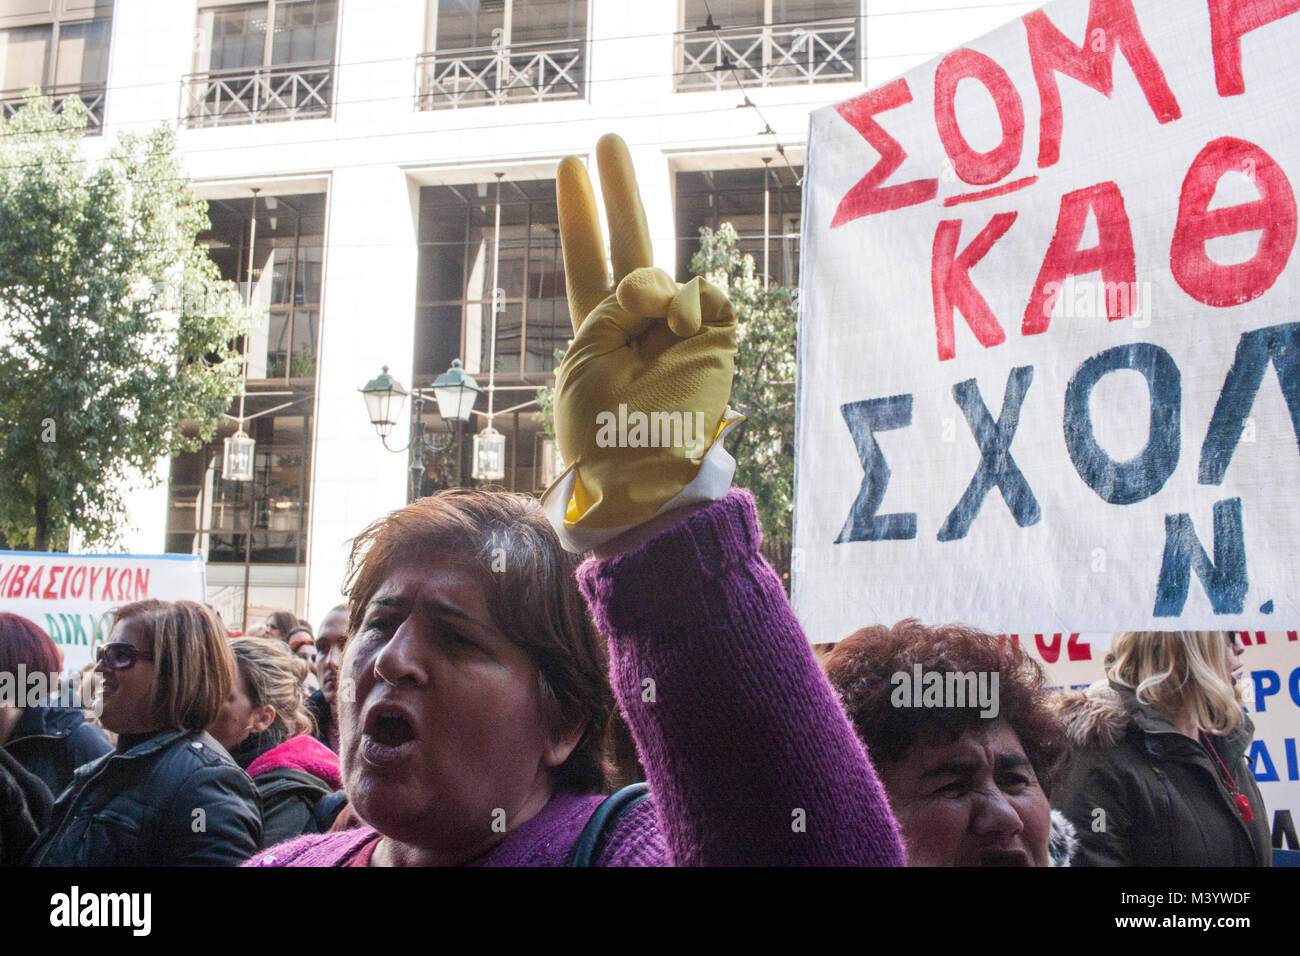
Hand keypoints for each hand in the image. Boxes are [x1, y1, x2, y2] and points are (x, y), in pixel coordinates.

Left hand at [553, 134, 737, 533]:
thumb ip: (613, 305)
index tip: (570, 166)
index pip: (587, 263)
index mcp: (599, 333)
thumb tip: (664, 283)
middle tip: (606, 140)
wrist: (646, 479)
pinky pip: (704, 293)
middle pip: (629, 243)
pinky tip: (681, 329)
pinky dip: (688, 305)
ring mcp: (680, 330)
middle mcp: (640, 325)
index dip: (580, 218)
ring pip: (662, 271)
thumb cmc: (603, 432)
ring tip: (651, 332)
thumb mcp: (586, 359)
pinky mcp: (717, 339)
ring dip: (649, 292)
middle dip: (618, 192)